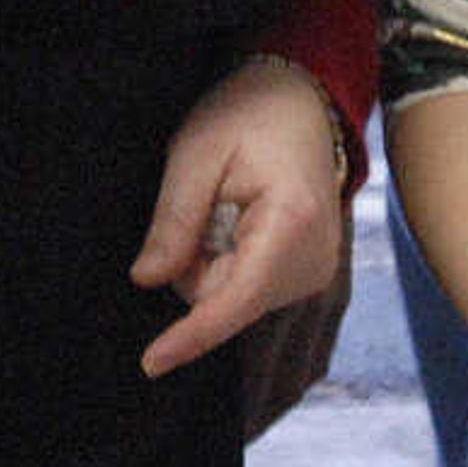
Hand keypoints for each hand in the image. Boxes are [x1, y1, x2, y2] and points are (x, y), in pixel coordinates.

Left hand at [128, 58, 347, 380]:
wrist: (302, 103)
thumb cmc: (249, 116)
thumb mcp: (196, 152)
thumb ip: (174, 219)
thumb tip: (148, 280)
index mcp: (292, 224)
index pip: (235, 299)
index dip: (191, 334)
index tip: (152, 363)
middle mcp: (316, 258)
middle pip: (227, 300)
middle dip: (196, 266)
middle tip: (205, 202)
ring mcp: (319, 269)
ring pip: (235, 299)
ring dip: (213, 263)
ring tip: (226, 205)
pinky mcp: (311, 273)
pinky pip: (250, 289)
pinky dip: (230, 263)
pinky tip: (238, 221)